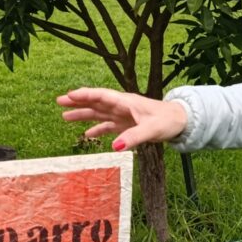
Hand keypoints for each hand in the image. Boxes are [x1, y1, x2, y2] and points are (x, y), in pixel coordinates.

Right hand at [56, 86, 187, 151]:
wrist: (181, 122)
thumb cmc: (169, 121)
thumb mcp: (151, 129)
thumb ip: (134, 137)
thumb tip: (114, 147)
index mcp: (127, 102)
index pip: (102, 96)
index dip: (85, 95)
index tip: (69, 95)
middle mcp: (123, 107)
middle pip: (96, 102)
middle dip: (78, 102)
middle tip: (59, 101)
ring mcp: (124, 115)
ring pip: (100, 113)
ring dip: (83, 114)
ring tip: (65, 116)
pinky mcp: (128, 124)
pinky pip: (108, 125)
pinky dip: (97, 129)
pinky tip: (87, 134)